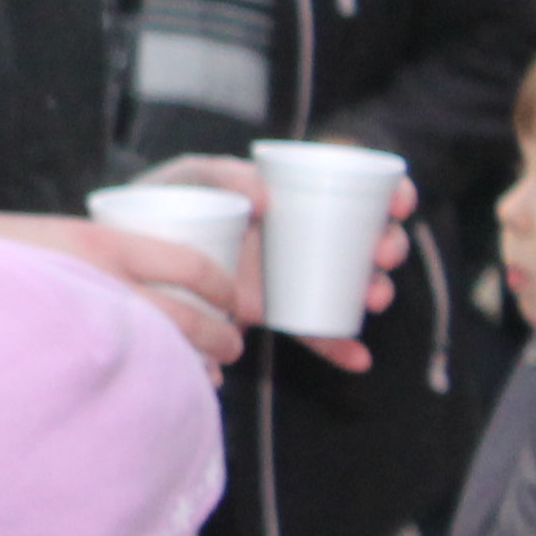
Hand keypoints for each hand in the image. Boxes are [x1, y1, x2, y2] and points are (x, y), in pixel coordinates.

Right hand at [0, 212, 248, 369]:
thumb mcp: (32, 240)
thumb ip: (76, 256)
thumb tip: (116, 273)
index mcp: (96, 244)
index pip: (188, 262)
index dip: (220, 284)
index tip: (228, 296)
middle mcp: (102, 286)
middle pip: (189, 316)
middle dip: (221, 335)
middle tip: (232, 345)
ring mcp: (88, 330)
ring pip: (169, 355)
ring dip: (198, 368)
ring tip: (209, 378)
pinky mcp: (70, 369)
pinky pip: (133, 384)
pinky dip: (162, 392)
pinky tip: (167, 399)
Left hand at [133, 152, 416, 376]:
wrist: (135, 252)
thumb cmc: (167, 199)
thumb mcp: (192, 176)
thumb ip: (222, 175)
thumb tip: (266, 200)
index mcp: (298, 194)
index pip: (360, 189)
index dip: (392, 194)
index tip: (401, 202)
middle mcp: (305, 234)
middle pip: (367, 239)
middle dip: (389, 246)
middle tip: (381, 254)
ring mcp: (294, 273)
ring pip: (351, 284)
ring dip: (373, 292)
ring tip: (372, 299)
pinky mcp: (275, 309)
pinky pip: (315, 330)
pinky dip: (337, 346)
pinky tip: (358, 360)